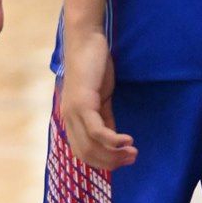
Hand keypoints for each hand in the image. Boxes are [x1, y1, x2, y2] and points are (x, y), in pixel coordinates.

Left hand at [59, 27, 134, 170]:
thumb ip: (104, 117)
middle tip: (132, 158)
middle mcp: (69, 118)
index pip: (83, 153)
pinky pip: (97, 131)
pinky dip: (113, 140)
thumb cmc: (93, 65)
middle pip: (87, 154)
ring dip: (114, 154)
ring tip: (133, 152)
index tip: (123, 161)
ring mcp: (74, 112)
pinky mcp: (83, 103)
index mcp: (71, 118)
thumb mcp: (100, 97)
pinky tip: (127, 140)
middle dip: (111, 162)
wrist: (85, 40)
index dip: (103, 162)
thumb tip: (113, 139)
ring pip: (91, 146)